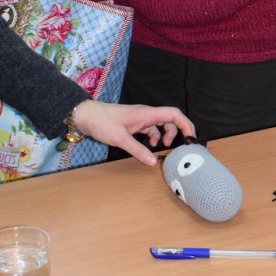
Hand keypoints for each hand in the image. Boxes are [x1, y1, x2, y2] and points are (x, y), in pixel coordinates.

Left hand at [72, 101, 195, 166]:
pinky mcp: (134, 123)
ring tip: (161, 147)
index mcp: (147, 113)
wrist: (85, 116)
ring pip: (161, 125)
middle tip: (178, 146)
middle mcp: (147, 114)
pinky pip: (150, 129)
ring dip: (164, 135)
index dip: (186, 125)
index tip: (190, 138)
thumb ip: (138, 150)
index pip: (174, 114)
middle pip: (171, 119)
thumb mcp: (120, 139)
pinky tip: (148, 146)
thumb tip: (154, 162)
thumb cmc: (102, 122)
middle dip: (177, 132)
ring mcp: (140, 118)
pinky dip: (152, 137)